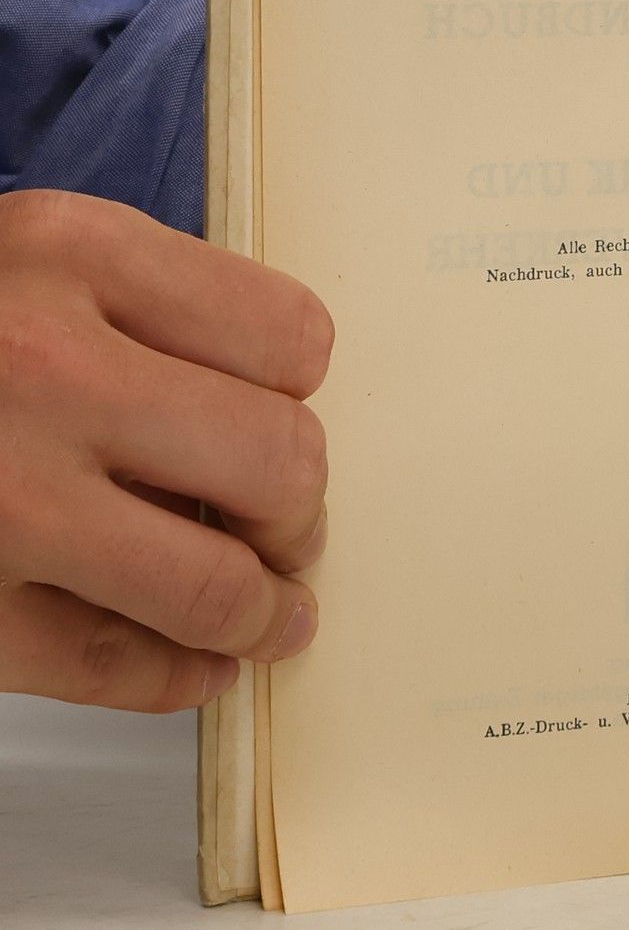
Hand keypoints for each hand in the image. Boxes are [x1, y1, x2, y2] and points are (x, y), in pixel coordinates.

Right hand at [0, 191, 332, 710]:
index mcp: (68, 253)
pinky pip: (117, 667)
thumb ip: (138, 315)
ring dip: (263, 611)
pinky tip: (196, 665)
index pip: (290, 338)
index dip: (299, 394)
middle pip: (280, 461)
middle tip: (285, 529)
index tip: (281, 417)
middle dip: (298, 510)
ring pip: (216, 584)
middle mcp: (39, 367)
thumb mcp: (18, 263)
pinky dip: (180, 676)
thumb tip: (279, 417)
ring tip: (264, 613)